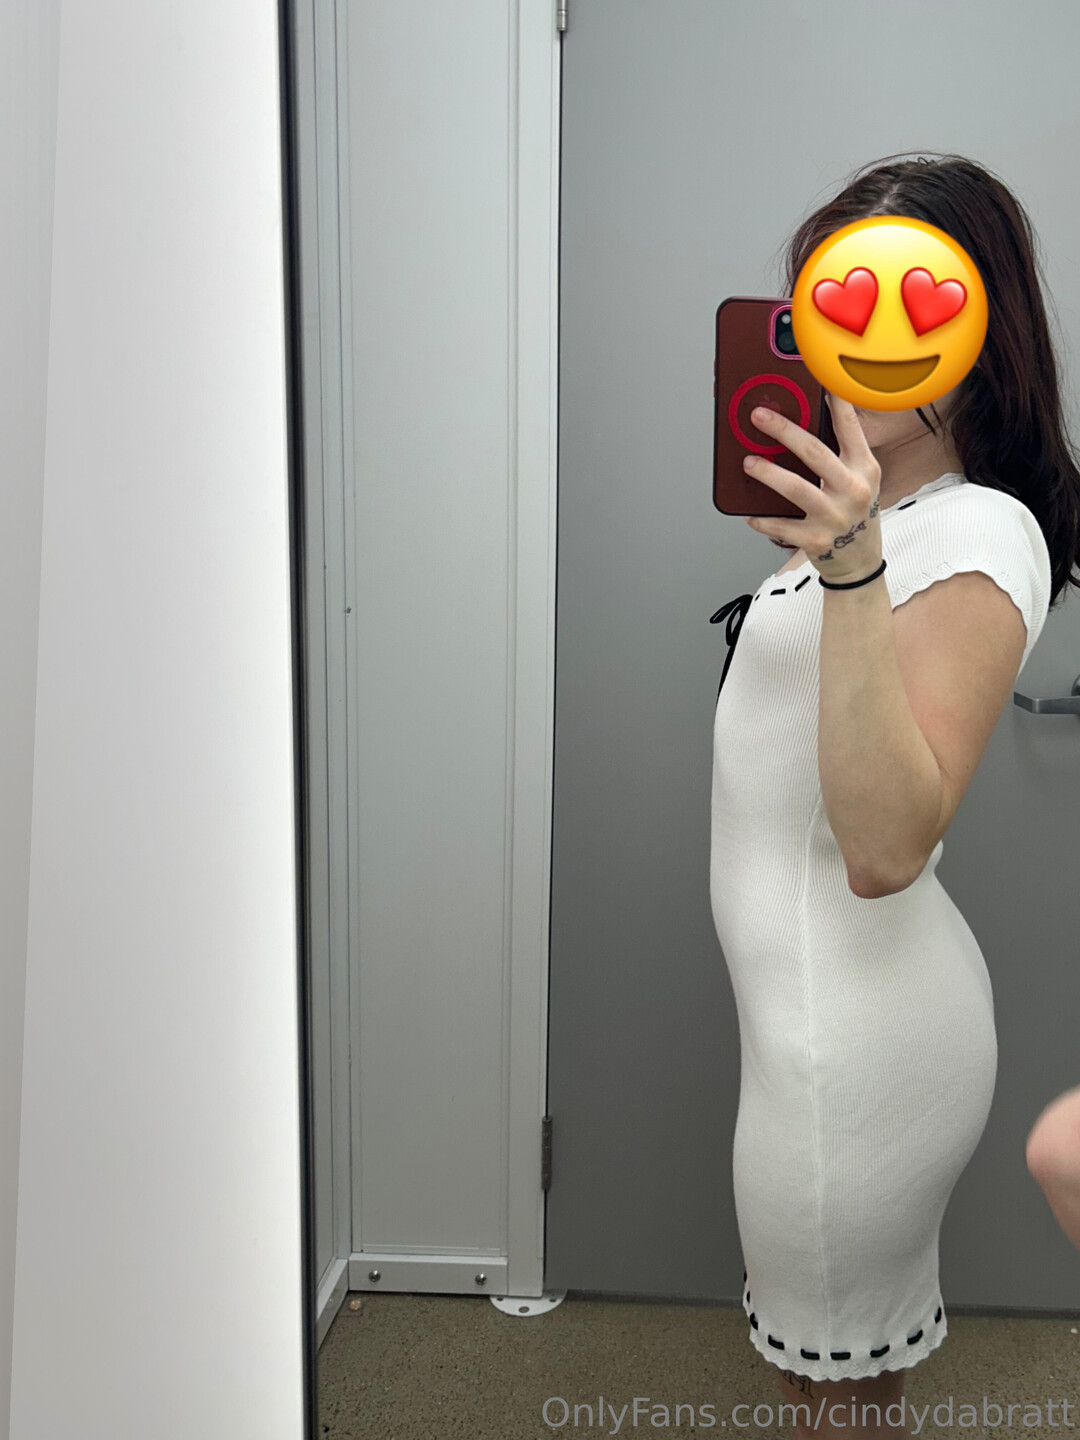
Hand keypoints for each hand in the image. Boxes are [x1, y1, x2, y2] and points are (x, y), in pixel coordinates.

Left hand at [741, 393, 882, 582]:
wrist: (859, 563)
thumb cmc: (854, 514)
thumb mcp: (858, 481)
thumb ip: (839, 455)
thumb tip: (800, 424)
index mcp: (864, 468)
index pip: (850, 427)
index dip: (835, 401)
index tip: (818, 379)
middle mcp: (852, 490)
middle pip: (814, 452)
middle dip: (783, 430)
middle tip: (759, 416)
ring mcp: (834, 516)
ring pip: (795, 488)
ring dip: (767, 473)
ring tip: (748, 461)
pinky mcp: (816, 539)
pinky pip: (781, 525)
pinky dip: (762, 519)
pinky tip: (750, 513)